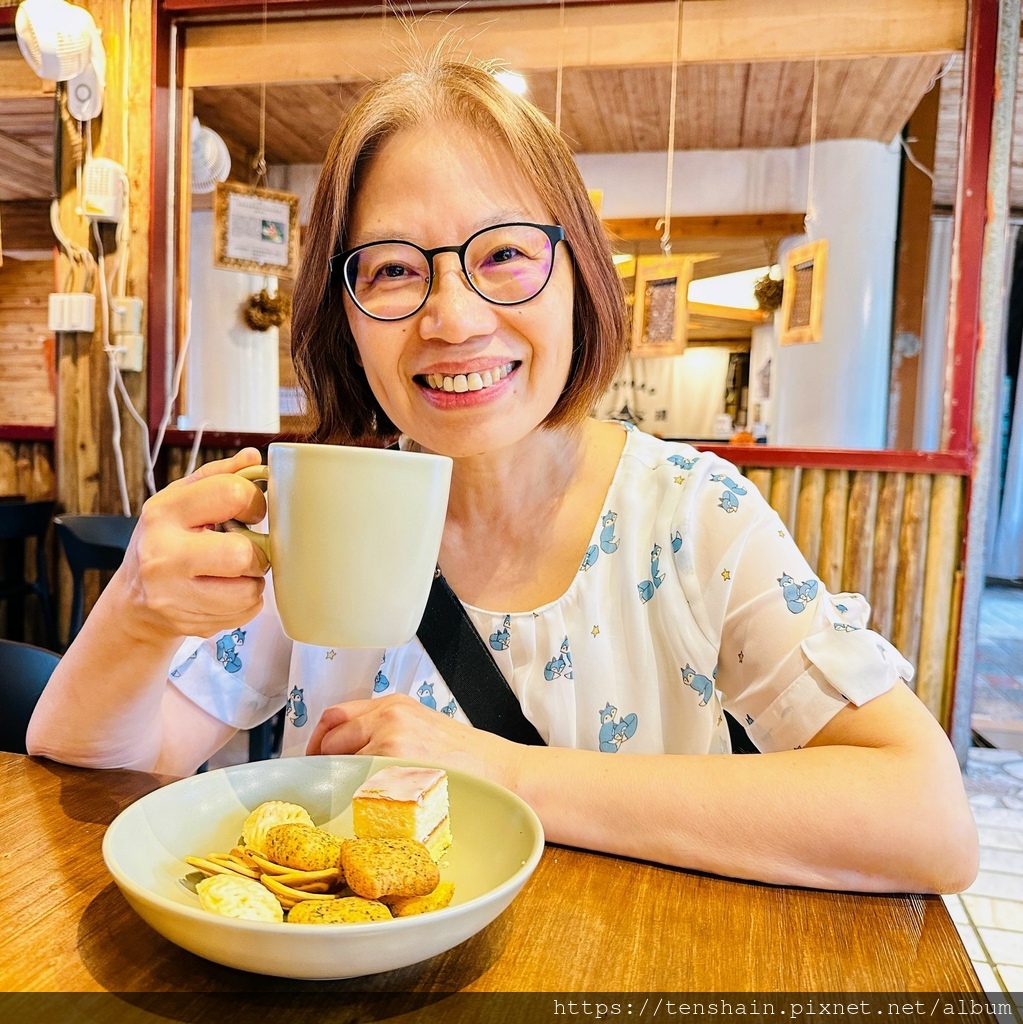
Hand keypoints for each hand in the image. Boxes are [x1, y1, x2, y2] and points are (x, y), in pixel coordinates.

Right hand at [116, 448, 269, 643]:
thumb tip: (254, 458)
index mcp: (164, 512)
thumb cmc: (166, 541)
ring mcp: (172, 595)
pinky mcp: (187, 624)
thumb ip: (218, 476)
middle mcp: (163, 555)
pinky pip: (246, 613)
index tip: (248, 513)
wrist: (135, 600)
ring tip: (234, 572)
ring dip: (253, 580)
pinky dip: (246, 603)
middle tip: (245, 550)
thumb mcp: (181, 500)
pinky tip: (226, 591)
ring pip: (249, 590)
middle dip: (256, 552)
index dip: (253, 502)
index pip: (232, 494)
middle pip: (242, 553)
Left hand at [305, 693, 521, 786]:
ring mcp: (390, 742)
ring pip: (338, 766)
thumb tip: (348, 754)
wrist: (506, 775)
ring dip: (338, 786)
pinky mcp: (395, 770)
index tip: (317, 759)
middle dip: (323, 765)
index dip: (320, 741)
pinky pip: (355, 787)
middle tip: (328, 788)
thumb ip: (387, 732)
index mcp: (395, 705)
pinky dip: (353, 801)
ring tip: (350, 804)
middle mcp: (389, 717)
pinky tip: (366, 812)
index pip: (336, 716)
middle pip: (330, 740)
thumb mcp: (424, 730)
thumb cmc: (470, 762)